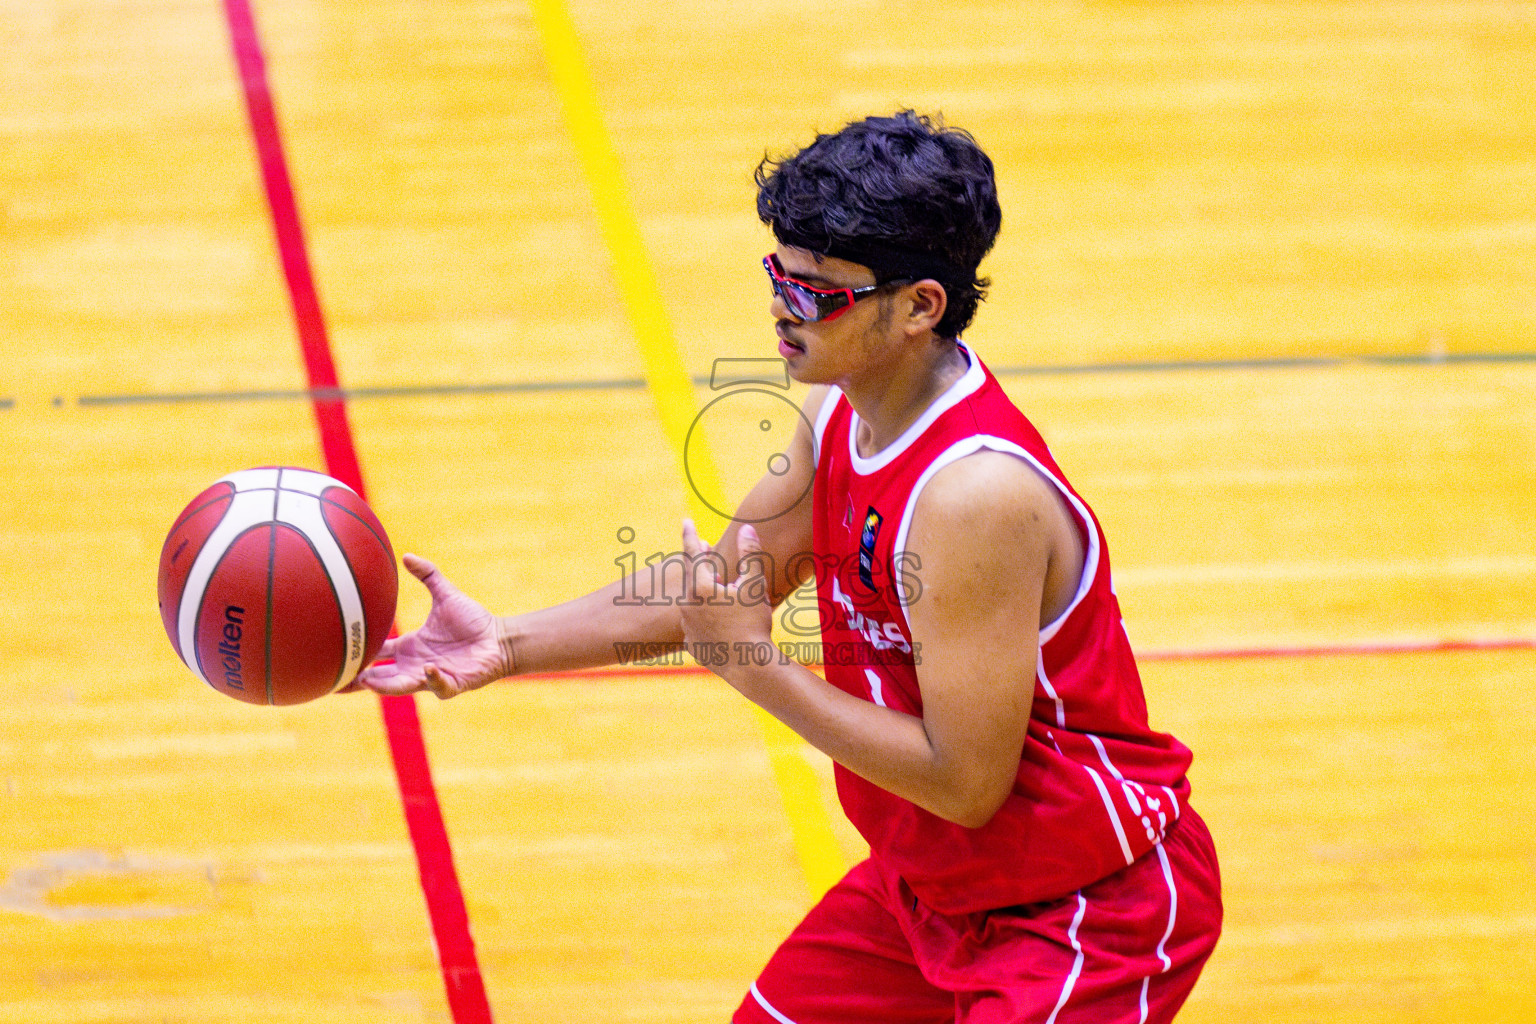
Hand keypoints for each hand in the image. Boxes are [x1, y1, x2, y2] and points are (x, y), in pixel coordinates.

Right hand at [351, 554, 508, 698]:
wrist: (499, 638)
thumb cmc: (473, 621)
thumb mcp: (445, 595)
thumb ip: (428, 575)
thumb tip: (406, 555)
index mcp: (410, 647)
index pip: (377, 653)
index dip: (357, 655)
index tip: (335, 654)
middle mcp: (416, 665)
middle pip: (380, 677)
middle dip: (359, 681)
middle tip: (337, 682)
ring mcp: (432, 676)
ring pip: (402, 686)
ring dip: (385, 685)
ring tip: (367, 681)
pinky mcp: (452, 683)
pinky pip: (438, 686)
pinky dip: (432, 679)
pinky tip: (428, 669)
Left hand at [677, 520, 774, 682]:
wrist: (750, 666)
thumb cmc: (754, 623)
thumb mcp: (756, 586)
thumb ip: (750, 555)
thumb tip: (746, 528)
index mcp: (701, 588)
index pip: (693, 554)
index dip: (690, 535)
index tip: (685, 521)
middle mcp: (688, 606)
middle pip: (692, 578)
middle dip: (699, 563)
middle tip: (702, 548)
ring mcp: (688, 628)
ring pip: (693, 603)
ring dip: (703, 593)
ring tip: (717, 589)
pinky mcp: (691, 646)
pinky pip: (696, 627)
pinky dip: (704, 620)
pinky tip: (717, 623)